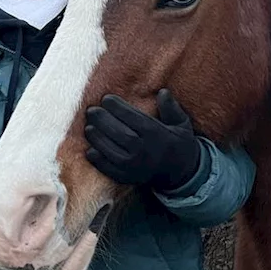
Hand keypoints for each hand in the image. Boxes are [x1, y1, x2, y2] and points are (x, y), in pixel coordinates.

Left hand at [83, 89, 202, 192]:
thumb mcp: (182, 124)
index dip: (117, 107)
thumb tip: (163, 92)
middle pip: (119, 134)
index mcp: (157, 135)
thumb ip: (172, 108)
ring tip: (88, 127)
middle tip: (91, 110)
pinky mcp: (128, 177)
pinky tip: (90, 150)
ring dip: (97, 138)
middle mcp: (145, 151)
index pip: (133, 118)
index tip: (106, 99)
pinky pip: (110, 169)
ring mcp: (135, 166)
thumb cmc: (178, 143)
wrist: (181, 172)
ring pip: (111, 151)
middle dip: (103, 120)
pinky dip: (98, 161)